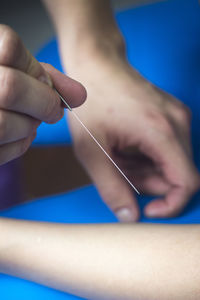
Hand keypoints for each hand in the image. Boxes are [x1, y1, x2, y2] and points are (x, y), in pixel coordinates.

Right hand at [0, 25, 85, 164]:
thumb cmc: (2, 83)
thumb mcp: (17, 70)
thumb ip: (45, 77)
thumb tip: (80, 95)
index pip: (10, 47)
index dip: (37, 72)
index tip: (49, 85)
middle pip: (11, 89)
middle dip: (43, 103)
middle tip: (52, 110)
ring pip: (4, 125)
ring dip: (28, 126)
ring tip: (28, 121)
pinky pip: (0, 152)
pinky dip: (18, 145)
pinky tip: (18, 135)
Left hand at [65, 54, 199, 220]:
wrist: (95, 64)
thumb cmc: (90, 103)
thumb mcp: (91, 150)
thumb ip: (111, 187)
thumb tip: (130, 217)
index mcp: (161, 132)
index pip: (187, 183)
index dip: (171, 205)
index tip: (148, 209)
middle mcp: (178, 123)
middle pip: (177, 174)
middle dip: (148, 183)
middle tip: (117, 171)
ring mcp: (177, 116)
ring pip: (171, 163)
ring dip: (144, 169)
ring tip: (116, 155)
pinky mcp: (172, 114)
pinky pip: (167, 148)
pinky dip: (146, 156)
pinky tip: (124, 146)